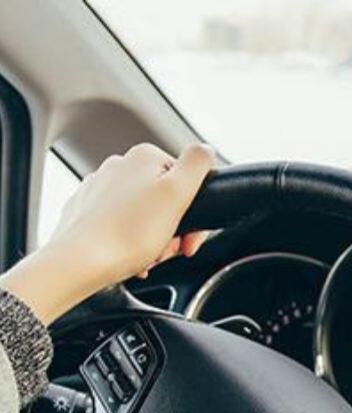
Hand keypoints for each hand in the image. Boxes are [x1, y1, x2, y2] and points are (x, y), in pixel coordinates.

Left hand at [0, 143, 214, 323]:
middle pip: (165, 199)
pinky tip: (131, 257)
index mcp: (144, 157)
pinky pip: (121, 226)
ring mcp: (100, 188)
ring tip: (148, 257)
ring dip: (154, 239)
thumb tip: (206, 148)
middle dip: (173, 229)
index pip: (186, 181)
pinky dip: (131, 243)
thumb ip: (198, 164)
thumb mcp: (177, 193)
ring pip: (144, 215)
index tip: (188, 238)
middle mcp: (119, 166)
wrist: (81, 261)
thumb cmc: (128, 234)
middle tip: (169, 250)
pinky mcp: (87, 211)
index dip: (194, 213)